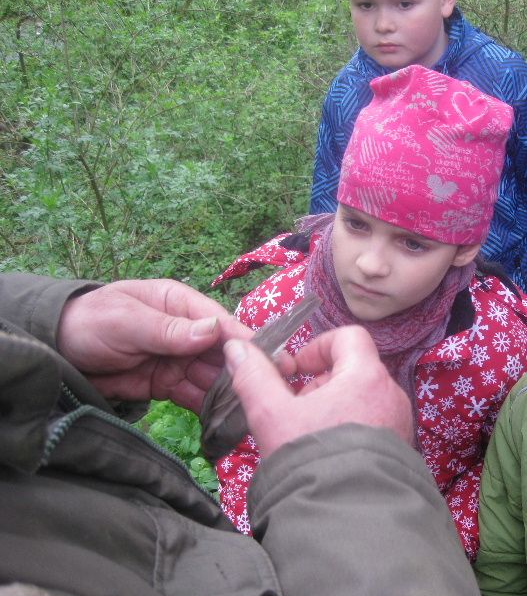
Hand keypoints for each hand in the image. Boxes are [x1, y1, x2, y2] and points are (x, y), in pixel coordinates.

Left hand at [57, 279, 251, 411]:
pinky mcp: (168, 385)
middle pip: (223, 353)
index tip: (268, 358)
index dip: (243, 340)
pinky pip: (196, 396)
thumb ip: (168, 329)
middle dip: (245, 371)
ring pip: (214, 377)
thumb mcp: (126, 322)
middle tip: (272, 391)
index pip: (218, 322)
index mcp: (179, 304)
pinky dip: (210, 409)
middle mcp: (186, 331)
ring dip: (231, 393)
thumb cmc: (89, 323)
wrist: (54, 353)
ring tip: (253, 412)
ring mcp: (178, 359)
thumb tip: (214, 330)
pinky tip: (227, 422)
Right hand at [224, 325, 412, 457]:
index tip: (298, 368)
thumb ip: (254, 377)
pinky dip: (351, 428)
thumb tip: (236, 349)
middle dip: (321, 383)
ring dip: (334, 407)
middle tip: (295, 408)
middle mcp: (391, 394)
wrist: (348, 516)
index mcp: (366, 376)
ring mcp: (399, 422)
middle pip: (354, 370)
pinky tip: (328, 454)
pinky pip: (374, 424)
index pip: (349, 337)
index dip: (319, 346)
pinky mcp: (400, 448)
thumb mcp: (272, 415)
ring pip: (363, 399)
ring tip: (309, 435)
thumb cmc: (311, 458)